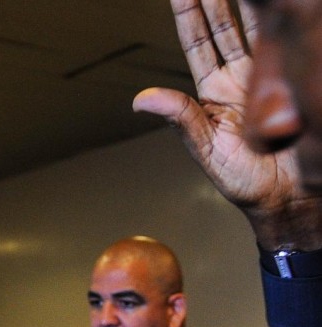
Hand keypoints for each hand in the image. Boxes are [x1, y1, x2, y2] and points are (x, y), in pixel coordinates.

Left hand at [133, 0, 320, 247]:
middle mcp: (242, 76)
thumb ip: (181, 120)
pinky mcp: (294, 77)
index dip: (190, 13)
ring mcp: (271, 74)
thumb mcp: (208, 150)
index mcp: (214, 92)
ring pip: (256, 26)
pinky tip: (276, 2)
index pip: (199, 42)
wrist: (292, 198)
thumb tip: (141, 99)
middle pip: (227, 24)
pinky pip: (285, 41)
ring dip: (247, 1)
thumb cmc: (248, 183)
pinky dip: (279, 20)